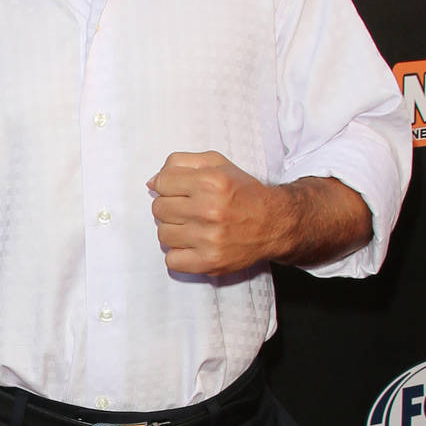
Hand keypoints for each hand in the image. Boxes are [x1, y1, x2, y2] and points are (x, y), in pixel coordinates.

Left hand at [148, 150, 284, 274]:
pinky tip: (194, 245)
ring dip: (174, 231)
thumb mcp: (217, 164)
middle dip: (171, 207)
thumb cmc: (243, 193)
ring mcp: (208, 238)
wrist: (274, 224)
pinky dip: (179, 254)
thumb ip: (181, 163)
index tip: (180, 191)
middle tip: (189, 210)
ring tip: (193, 227)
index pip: (162, 182)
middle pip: (159, 208)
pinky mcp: (209, 262)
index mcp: (211, 181)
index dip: (168, 186)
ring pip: (163, 234)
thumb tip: (151, 182)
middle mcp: (209, 209)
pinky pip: (171, 260)